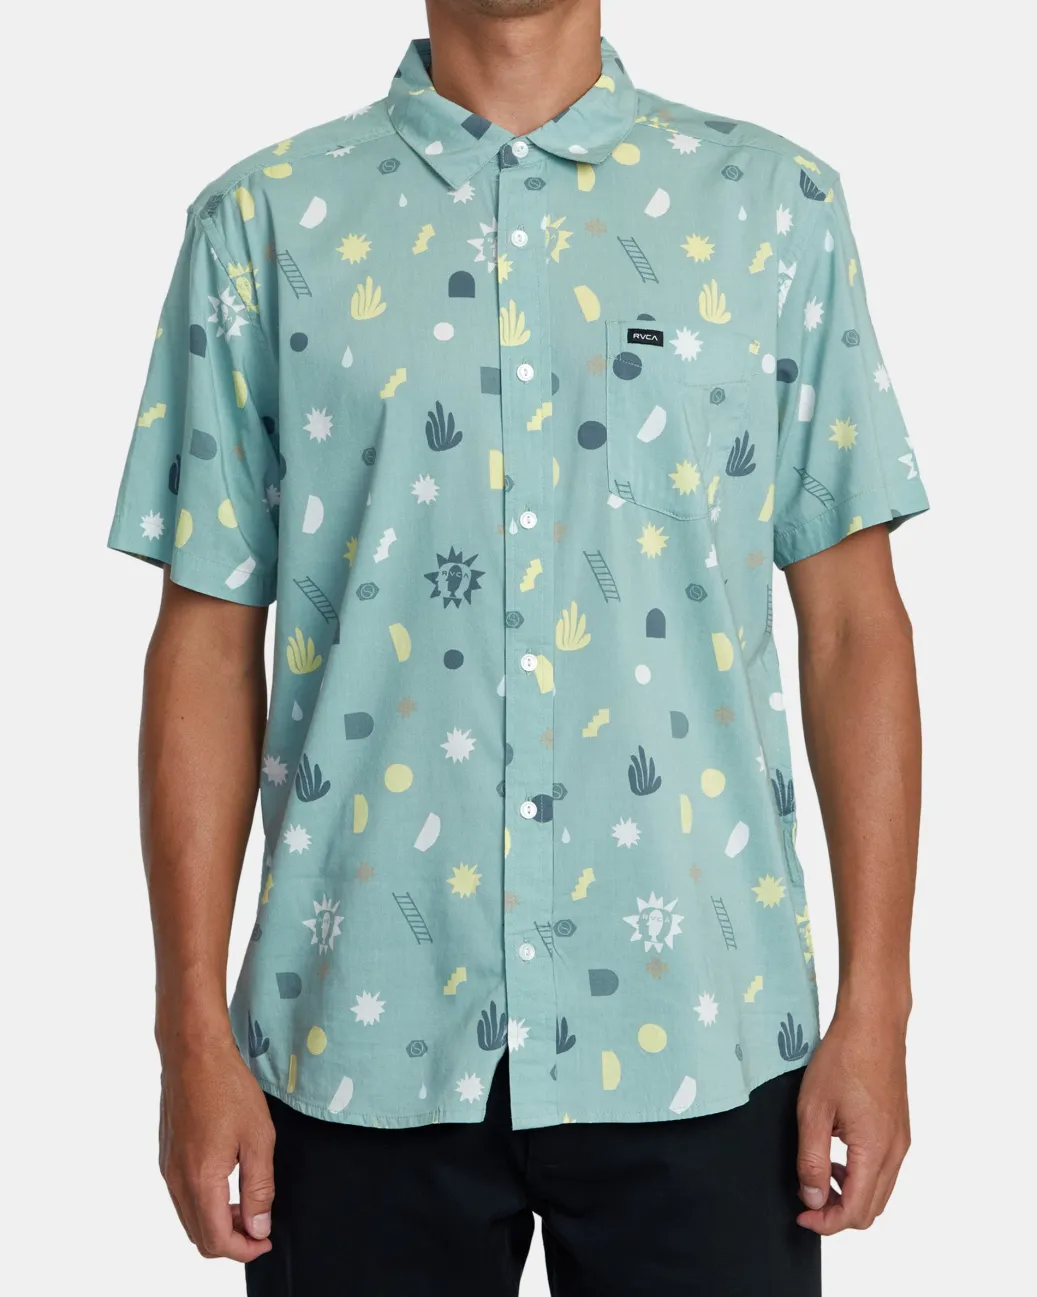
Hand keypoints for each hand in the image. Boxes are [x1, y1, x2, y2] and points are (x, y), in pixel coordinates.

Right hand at [158, 1038, 275, 1260]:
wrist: (193, 1054)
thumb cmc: (228, 1088)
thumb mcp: (258, 1137)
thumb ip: (258, 1188)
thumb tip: (258, 1228)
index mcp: (200, 1180)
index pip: (216, 1240)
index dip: (244, 1249)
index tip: (265, 1239)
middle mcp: (176, 1181)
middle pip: (199, 1237)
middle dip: (231, 1241)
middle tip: (259, 1225)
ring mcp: (167, 1169)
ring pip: (189, 1219)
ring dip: (217, 1224)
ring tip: (247, 1205)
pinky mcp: (166, 1157)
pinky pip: (182, 1198)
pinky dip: (204, 1205)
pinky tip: (227, 1184)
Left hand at [795, 1008, 910, 1233]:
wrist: (873, 1024)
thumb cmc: (842, 1058)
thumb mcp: (814, 1110)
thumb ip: (812, 1160)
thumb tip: (814, 1200)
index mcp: (875, 1151)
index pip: (855, 1212)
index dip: (826, 1223)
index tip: (801, 1215)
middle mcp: (895, 1151)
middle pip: (871, 1209)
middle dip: (838, 1214)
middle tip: (807, 1198)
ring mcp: (901, 1140)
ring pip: (880, 1191)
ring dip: (850, 1194)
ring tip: (819, 1174)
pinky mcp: (899, 1128)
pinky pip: (884, 1169)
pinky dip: (861, 1175)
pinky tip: (837, 1154)